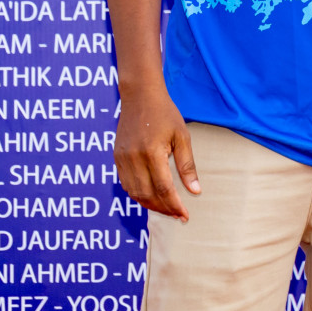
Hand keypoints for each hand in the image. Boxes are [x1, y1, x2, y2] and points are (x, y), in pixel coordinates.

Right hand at [112, 86, 200, 220]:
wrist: (140, 95)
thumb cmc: (165, 114)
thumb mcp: (182, 137)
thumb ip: (187, 165)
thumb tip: (195, 191)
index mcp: (152, 152)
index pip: (164, 188)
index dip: (175, 205)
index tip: (185, 215)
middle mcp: (134, 158)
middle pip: (147, 195)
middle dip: (163, 209)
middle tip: (177, 215)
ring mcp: (122, 158)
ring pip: (134, 193)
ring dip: (150, 205)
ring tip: (166, 208)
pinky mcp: (116, 157)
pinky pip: (126, 184)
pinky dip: (138, 194)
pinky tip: (151, 196)